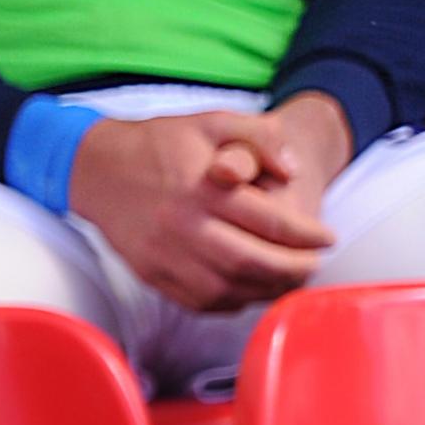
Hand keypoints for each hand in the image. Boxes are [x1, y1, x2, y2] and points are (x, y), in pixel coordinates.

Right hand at [70, 110, 336, 311]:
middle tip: (317, 265)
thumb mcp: (215, 121)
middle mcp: (182, 227)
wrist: (95, 167)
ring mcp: (163, 256)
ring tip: (293, 280)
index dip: (306, 235)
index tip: (329, 239)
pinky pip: (198, 301)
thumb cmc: (163, 142)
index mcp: (203, 189)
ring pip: (225, 289)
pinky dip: (232, 303)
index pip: (268, 221)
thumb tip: (293, 171)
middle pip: (250, 262)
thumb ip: (261, 137)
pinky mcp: (150, 274)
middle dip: (293, 269)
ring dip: (266, 291)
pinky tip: (253, 291)